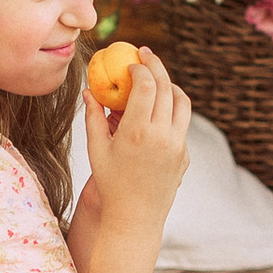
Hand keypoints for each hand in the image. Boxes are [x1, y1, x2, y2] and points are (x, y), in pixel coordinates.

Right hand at [84, 45, 191, 240]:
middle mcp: (163, 136)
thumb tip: (88, 91)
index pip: (146, 86)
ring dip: (170, 84)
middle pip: (166, 87)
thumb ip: (93, 117)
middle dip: (156, 66)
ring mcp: (178, 146)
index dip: (139, 69)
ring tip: (156, 77)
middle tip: (146, 54)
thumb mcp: (96, 150)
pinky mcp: (185, 154)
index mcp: (138, 133)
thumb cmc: (111, 184)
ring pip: (182, 102)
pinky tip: (158, 108)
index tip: (131, 63)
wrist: (135, 218)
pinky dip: (172, 108)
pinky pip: (182, 123)